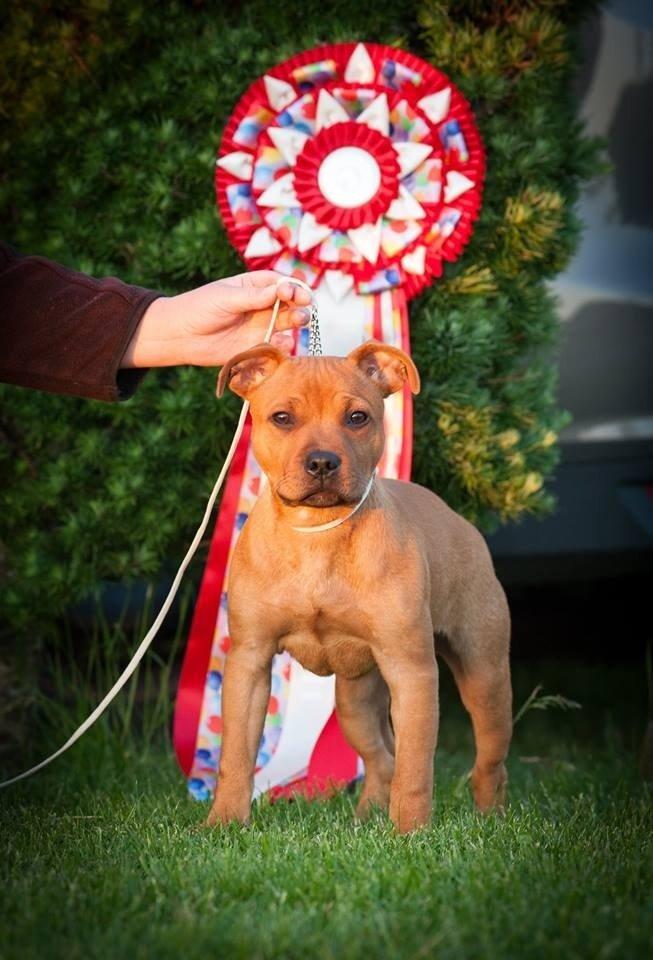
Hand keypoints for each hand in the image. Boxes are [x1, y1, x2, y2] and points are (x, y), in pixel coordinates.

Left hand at [121, 271, 311, 367]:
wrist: (180, 336)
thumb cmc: (199, 308)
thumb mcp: (225, 298)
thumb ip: (252, 296)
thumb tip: (280, 291)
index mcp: (254, 286)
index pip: (281, 283)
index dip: (292, 287)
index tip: (294, 292)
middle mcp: (262, 305)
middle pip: (290, 302)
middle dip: (300, 303)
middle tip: (303, 307)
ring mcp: (262, 325)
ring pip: (288, 322)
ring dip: (298, 321)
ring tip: (298, 322)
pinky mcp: (258, 346)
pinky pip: (278, 345)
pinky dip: (285, 344)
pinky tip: (283, 342)